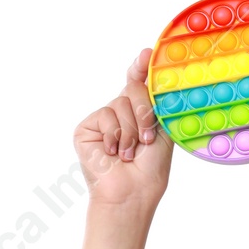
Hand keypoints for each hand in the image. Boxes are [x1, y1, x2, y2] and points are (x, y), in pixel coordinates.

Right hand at [74, 49, 171, 212]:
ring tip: (129, 153)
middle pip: (133, 88)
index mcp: (139, 112)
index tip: (146, 55)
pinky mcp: (86, 128)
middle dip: (145, 112)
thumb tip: (155, 74)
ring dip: (130, 130)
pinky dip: (114, 135)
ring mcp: (102, 120)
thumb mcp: (162, 129)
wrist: (131, 193)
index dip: (141, 67)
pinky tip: (113, 153)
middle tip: (147, 138)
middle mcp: (120, 113)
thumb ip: (158, 101)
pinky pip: (106, 115)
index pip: (138, 82)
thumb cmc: (149, 170)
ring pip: (120, 102)